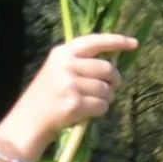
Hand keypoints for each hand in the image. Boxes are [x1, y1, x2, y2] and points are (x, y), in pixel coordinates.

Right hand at [0, 34, 134, 151]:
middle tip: (109, 88)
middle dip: (114, 80)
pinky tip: (86, 112)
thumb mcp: (58, 70)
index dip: (117, 41)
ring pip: (107, 89)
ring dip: (106, 98)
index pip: (95, 41)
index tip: (134, 43)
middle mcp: (66, 65)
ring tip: (91, 102)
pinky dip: (100, 110)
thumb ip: (82, 63)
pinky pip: (102, 105)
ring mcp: (70, 84)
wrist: (28, 121)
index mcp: (62, 53)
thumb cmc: (48, 96)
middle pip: (108, 68)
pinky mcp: (75, 103)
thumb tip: (115, 61)